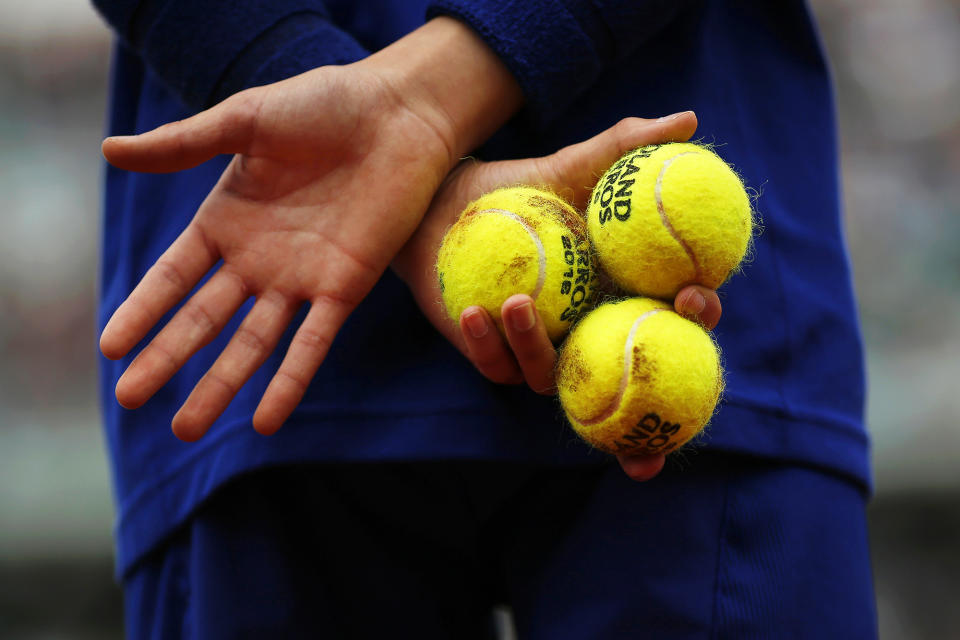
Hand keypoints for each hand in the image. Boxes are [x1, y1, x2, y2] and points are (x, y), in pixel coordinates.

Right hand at [99, 18, 522, 441]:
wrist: (396, 114)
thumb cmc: (323, 106)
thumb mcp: (245, 121)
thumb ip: (184, 144)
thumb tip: (108, 151)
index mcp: (228, 221)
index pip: (173, 277)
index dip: (143, 311)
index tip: (111, 348)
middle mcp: (258, 259)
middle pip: (204, 320)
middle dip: (168, 359)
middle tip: (129, 401)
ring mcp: (300, 278)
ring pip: (253, 343)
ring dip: (220, 384)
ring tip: (187, 427)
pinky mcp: (345, 287)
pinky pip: (313, 342)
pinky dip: (290, 380)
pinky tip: (265, 421)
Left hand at [393, 112, 721, 481]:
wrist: (447, 204)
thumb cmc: (521, 187)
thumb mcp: (571, 164)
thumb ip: (625, 148)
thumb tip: (688, 120)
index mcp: (618, 290)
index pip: (673, 311)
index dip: (696, 311)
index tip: (692, 294)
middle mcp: (586, 327)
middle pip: (624, 364)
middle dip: (636, 366)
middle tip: (625, 330)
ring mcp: (540, 347)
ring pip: (549, 373)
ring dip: (535, 346)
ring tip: (517, 302)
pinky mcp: (493, 355)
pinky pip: (496, 364)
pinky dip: (486, 343)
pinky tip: (473, 313)